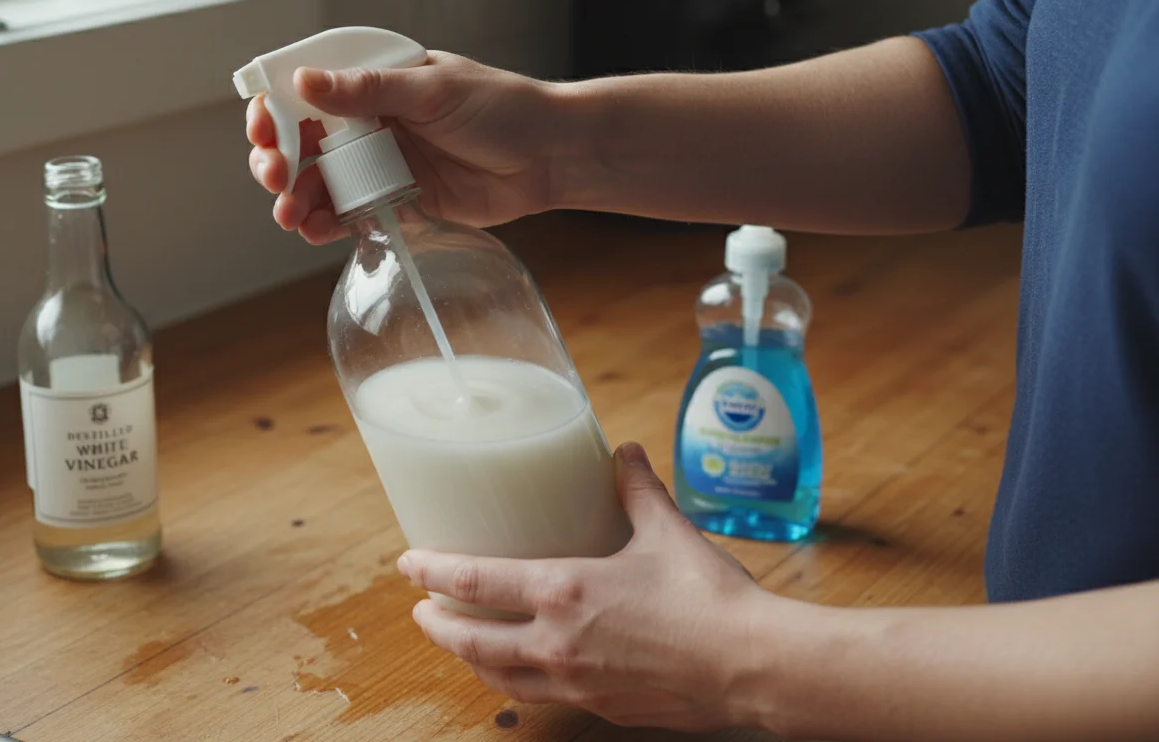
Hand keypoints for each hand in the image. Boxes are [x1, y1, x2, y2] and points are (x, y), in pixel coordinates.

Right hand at [245, 52, 564, 242]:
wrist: (550, 156)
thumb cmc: (503, 108)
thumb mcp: (433, 90)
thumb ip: (368, 91)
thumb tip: (304, 80)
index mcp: (374, 81)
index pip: (307, 89)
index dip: (276, 108)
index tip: (264, 128)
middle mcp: (371, 120)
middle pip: (303, 140)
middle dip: (279, 158)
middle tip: (275, 177)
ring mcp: (383, 162)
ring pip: (322, 181)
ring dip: (297, 197)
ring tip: (288, 215)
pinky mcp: (399, 199)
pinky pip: (352, 212)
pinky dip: (328, 223)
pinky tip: (312, 231)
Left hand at [397, 442, 788, 731]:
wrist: (752, 666)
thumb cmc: (710, 598)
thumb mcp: (667, 531)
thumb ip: (637, 489)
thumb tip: (624, 453)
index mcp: (564, 591)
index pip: (473, 580)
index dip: (431, 570)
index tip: (407, 563)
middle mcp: (557, 642)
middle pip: (469, 640)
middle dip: (435, 625)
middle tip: (421, 610)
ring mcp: (575, 682)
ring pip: (497, 677)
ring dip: (467, 658)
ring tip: (458, 643)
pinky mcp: (599, 706)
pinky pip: (538, 697)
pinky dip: (513, 682)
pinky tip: (519, 673)